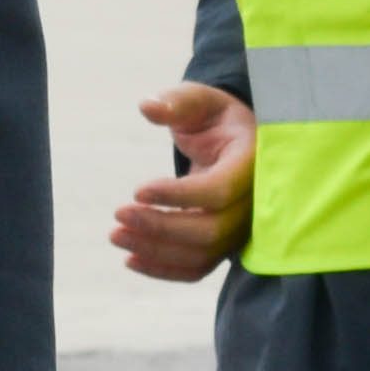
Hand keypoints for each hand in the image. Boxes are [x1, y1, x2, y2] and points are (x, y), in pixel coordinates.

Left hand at [105, 84, 256, 279]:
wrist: (235, 143)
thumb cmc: (216, 118)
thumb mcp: (200, 100)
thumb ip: (177, 102)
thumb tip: (147, 107)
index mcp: (252, 163)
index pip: (219, 191)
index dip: (178, 196)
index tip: (136, 190)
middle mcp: (254, 203)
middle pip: (210, 230)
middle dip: (160, 227)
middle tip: (118, 214)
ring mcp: (241, 228)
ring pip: (201, 254)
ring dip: (155, 251)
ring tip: (116, 235)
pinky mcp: (224, 245)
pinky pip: (197, 268)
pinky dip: (164, 270)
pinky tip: (130, 258)